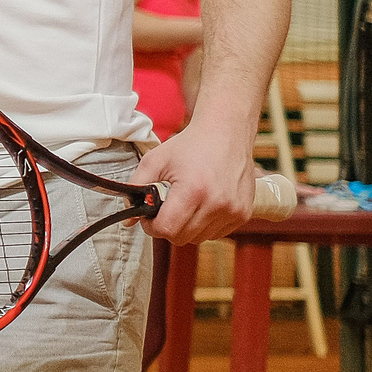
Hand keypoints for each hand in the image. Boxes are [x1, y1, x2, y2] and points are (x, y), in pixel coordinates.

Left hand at [132, 124, 257, 246]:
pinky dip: (205, 225)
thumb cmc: (189, 145)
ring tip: (185, 203)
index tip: (149, 215)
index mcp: (193, 191)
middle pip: (182, 238)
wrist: (226, 133)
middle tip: (165, 209)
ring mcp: (234, 211)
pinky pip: (217, 233)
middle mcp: (217, 204)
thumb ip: (136, 188)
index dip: (152, 226)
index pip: (167, 230)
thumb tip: (128, 219)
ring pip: (199, 238)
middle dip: (168, 227)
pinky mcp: (243, 213)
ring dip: (187, 227)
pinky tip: (202, 204)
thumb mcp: (155, 160)